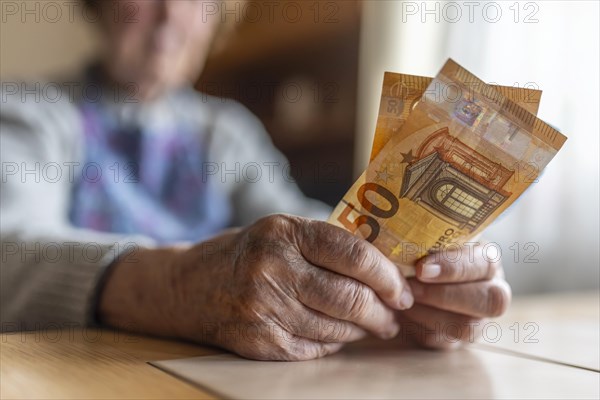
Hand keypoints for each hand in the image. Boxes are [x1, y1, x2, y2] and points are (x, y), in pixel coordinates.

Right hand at [98, 215, 413, 359]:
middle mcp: (271, 268)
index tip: (402, 288)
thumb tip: (386, 268)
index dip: (386, 275)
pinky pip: (315, 347)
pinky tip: (339, 333)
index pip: (353, 254)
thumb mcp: (282, 231)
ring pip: (337, 327)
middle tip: (396, 314)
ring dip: (364, 330)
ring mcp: (263, 308)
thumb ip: (327, 244)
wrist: (188, 286)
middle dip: (384, 311)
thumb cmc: (246, 254)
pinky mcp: (258, 341)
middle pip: (349, 297)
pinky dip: (335, 342)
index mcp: (283, 232)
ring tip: (374, 324)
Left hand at [397, 242, 511, 348]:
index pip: (485, 264)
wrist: (414, 274)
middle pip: (489, 302)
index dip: (454, 268)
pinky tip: (403, 315)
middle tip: (412, 289)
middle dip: (444, 296)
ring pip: (468, 327)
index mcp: (488, 259)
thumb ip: (427, 241)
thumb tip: (403, 241)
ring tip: (403, 302)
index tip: (421, 269)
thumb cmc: (423, 250)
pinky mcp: (459, 340)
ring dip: (430, 315)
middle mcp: (493, 290)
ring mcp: (479, 319)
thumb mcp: (430, 239)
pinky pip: (445, 343)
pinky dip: (421, 329)